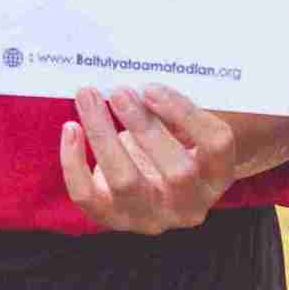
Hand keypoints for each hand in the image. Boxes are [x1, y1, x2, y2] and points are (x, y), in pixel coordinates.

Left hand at [58, 85, 238, 234]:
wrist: (152, 186)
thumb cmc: (170, 141)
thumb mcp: (182, 125)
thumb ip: (172, 105)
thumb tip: (140, 72)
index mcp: (216, 175)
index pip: (217, 146)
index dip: (186, 114)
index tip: (152, 87)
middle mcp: (189, 205)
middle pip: (178, 172)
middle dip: (146, 127)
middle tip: (120, 91)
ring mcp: (150, 217)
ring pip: (127, 182)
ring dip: (104, 135)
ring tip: (88, 96)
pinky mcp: (112, 218)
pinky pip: (88, 197)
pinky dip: (73, 162)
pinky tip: (71, 128)